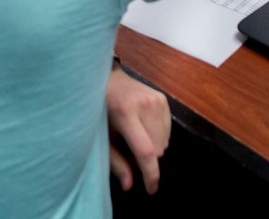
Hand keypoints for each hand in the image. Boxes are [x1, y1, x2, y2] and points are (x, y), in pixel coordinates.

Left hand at [106, 66, 170, 193]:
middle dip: (146, 159)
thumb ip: (116, 162)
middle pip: (157, 149)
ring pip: (164, 142)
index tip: (151, 189)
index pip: (145, 150)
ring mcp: (156, 99)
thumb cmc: (100, 111)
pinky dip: (158, 137)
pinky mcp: (162, 98)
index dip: (150, 173)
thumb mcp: (102, 138)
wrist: (107, 80)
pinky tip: (144, 128)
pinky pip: (168, 130)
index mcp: (125, 113)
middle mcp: (144, 105)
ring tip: (135, 138)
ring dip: (153, 148)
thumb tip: (129, 185)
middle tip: (129, 152)